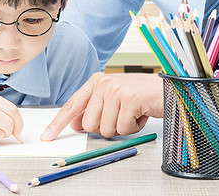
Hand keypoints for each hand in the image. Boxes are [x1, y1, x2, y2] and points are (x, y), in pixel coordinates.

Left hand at [40, 72, 162, 140]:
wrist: (171, 89)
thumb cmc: (142, 96)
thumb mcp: (114, 100)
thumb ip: (94, 110)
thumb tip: (76, 125)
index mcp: (96, 81)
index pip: (72, 105)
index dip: (58, 123)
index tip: (47, 136)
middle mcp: (103, 83)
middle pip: (89, 124)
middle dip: (106, 127)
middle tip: (122, 116)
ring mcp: (115, 90)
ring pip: (105, 129)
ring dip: (121, 128)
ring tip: (133, 113)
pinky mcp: (128, 99)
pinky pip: (122, 129)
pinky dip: (133, 128)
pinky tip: (141, 114)